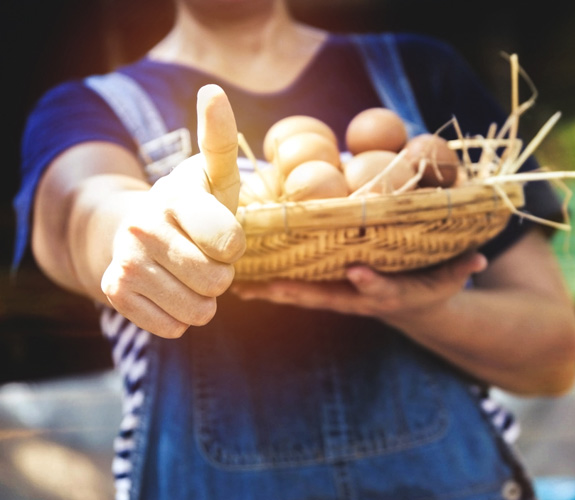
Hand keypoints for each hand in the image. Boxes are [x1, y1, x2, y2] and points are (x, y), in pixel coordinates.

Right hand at [101, 85, 245, 337]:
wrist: (136, 230)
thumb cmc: (193, 206)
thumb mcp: (213, 175)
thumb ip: (220, 140)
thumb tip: (212, 90)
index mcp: (176, 196)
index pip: (231, 245)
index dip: (234, 246)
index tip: (220, 232)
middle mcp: (145, 226)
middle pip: (217, 282)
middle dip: (221, 275)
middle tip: (204, 255)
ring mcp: (126, 261)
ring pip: (197, 311)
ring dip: (203, 299)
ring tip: (189, 273)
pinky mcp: (115, 292)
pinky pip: (173, 327)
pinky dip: (180, 317)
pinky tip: (169, 290)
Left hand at [232, 251, 486, 322]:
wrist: (412, 305)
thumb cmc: (429, 283)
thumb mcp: (450, 277)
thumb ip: (462, 267)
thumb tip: (479, 258)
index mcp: (391, 293)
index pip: (383, 290)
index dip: (373, 284)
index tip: (359, 272)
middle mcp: (359, 297)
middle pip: (328, 297)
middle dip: (298, 292)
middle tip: (267, 287)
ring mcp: (339, 296)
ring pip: (303, 295)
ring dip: (273, 291)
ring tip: (240, 285)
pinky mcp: (326, 290)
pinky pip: (295, 289)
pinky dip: (270, 286)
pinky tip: (243, 281)